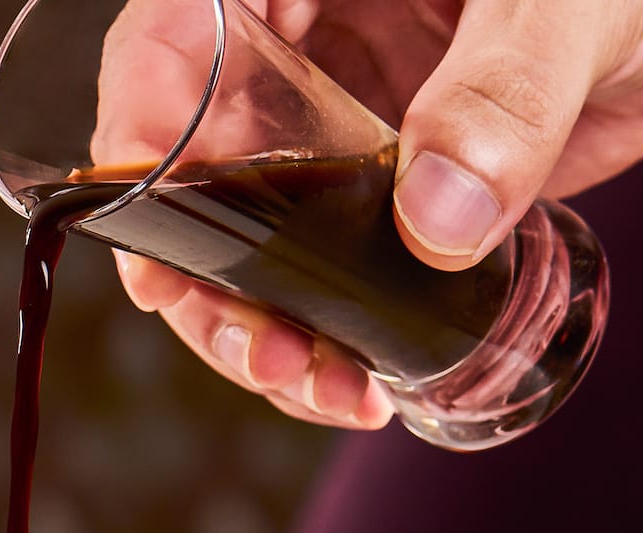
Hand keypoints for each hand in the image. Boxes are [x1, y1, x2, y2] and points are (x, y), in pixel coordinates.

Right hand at [100, 0, 642, 428]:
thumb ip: (507, 88)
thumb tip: (436, 220)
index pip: (172, 34)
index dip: (135, 136)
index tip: (158, 244)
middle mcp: (304, 35)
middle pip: (194, 161)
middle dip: (206, 273)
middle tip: (259, 351)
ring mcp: (346, 115)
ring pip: (256, 229)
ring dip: (266, 321)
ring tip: (318, 387)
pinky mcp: (401, 181)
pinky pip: (337, 262)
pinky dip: (337, 328)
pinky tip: (364, 378)